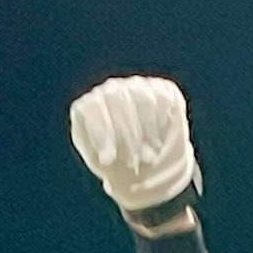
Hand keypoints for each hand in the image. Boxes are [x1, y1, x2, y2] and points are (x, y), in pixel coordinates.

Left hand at [70, 76, 197, 218]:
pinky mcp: (161, 91)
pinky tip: (158, 145)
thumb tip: (109, 160)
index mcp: (90, 107)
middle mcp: (112, 91)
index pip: (91, 107)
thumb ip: (101, 157)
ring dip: (146, 133)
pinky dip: (161, 125)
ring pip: (142, 98)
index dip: (101, 133)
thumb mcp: (103, 164)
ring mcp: (137, 87)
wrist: (142, 165)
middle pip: (117, 100)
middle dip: (126, 135)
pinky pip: (162, 101)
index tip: (109, 160)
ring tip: (147, 159)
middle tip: (133, 163)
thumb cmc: (116, 165)